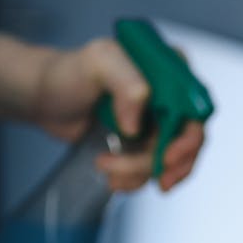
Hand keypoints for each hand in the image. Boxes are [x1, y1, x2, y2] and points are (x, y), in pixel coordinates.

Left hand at [33, 39, 205, 191]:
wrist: (46, 97)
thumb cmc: (70, 72)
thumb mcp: (98, 63)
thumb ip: (126, 82)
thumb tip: (137, 124)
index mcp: (169, 69)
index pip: (196, 105)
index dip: (190, 136)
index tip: (167, 156)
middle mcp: (169, 96)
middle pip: (191, 138)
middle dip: (174, 165)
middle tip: (158, 180)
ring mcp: (157, 123)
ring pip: (169, 160)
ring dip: (140, 172)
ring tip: (107, 167)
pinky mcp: (142, 144)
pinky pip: (151, 170)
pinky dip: (133, 180)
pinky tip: (112, 175)